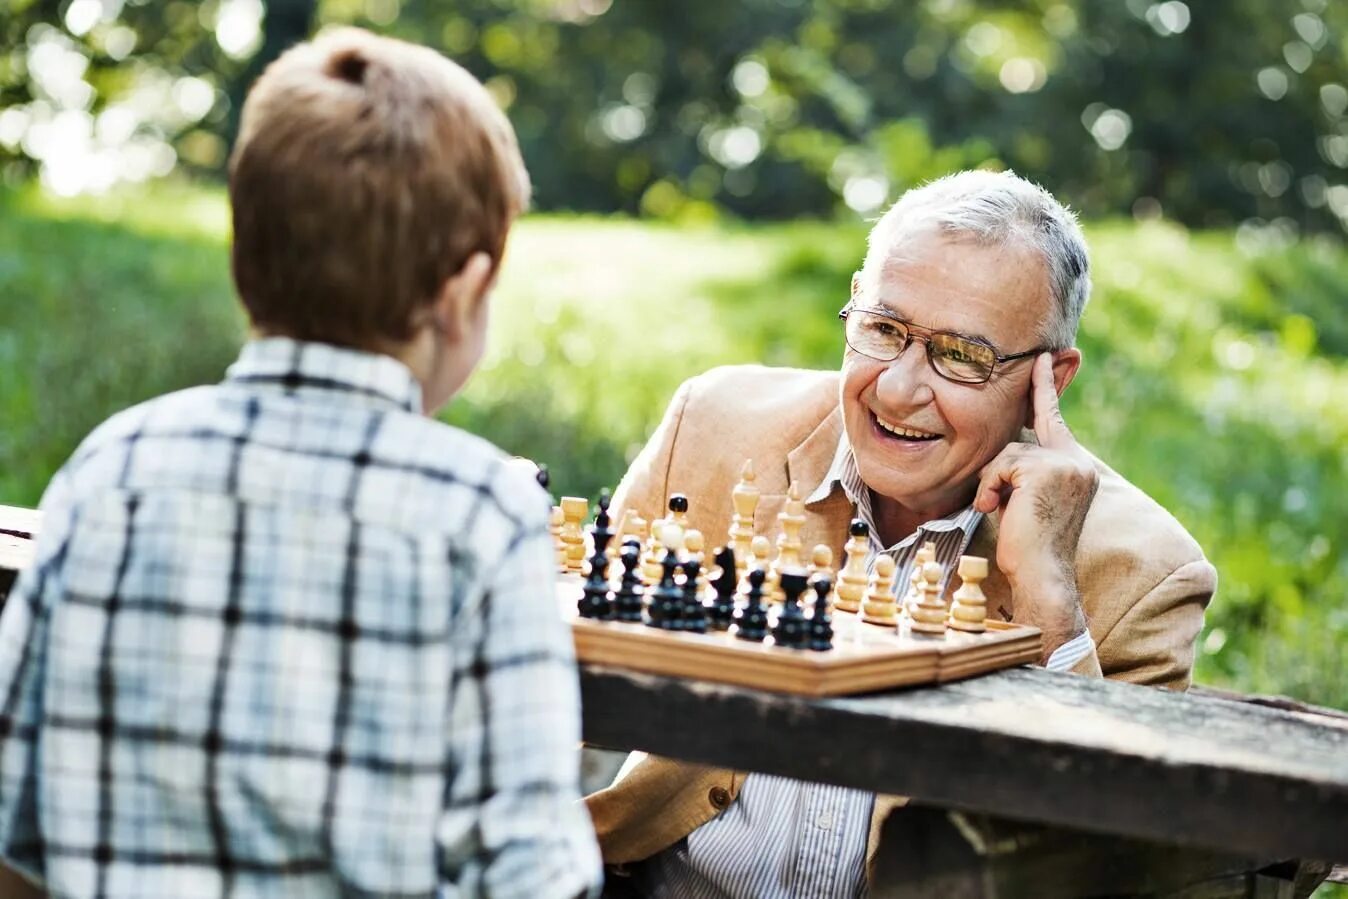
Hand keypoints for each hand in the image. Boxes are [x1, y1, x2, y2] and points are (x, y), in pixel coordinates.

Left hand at [973, 353, 1097, 653]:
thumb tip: (1001, 451)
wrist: (1041, 576)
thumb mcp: (1025, 498)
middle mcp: (1076, 461)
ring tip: (1002, 513)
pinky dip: (989, 489)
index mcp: (1075, 466)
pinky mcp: (1046, 470)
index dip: (1045, 386)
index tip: (1044, 354)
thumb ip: (1022, 470)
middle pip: (1016, 443)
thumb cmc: (1026, 545)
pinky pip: (999, 466)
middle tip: (1002, 506)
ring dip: (992, 486)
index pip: (1053, 417)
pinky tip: (996, 510)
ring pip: (1005, 455)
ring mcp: (1065, 464)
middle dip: (998, 474)